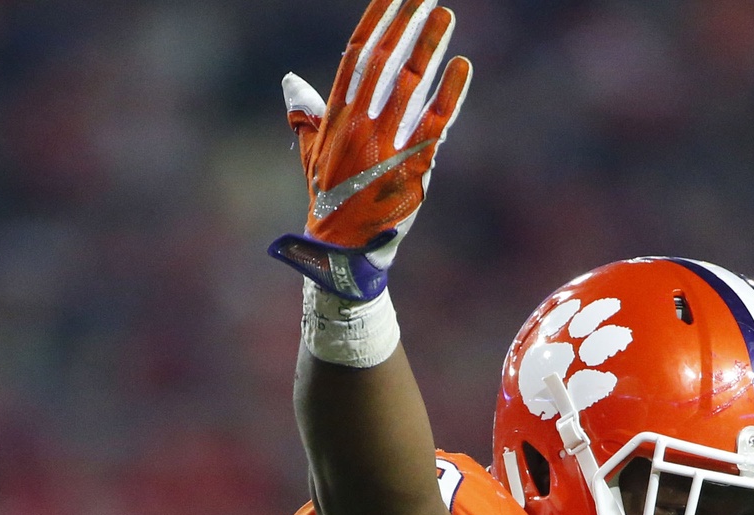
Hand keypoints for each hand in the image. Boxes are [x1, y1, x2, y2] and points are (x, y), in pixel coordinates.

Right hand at [269, 0, 471, 301]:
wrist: (345, 251)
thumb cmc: (331, 199)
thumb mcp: (312, 154)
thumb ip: (306, 114)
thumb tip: (290, 83)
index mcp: (336, 117)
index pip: (357, 57)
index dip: (376, 22)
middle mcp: (360, 126)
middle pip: (385, 62)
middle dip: (404, 24)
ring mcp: (386, 146)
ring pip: (410, 86)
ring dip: (428, 47)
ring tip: (444, 13)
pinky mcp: (413, 167)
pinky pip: (435, 124)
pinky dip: (450, 94)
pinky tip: (463, 66)